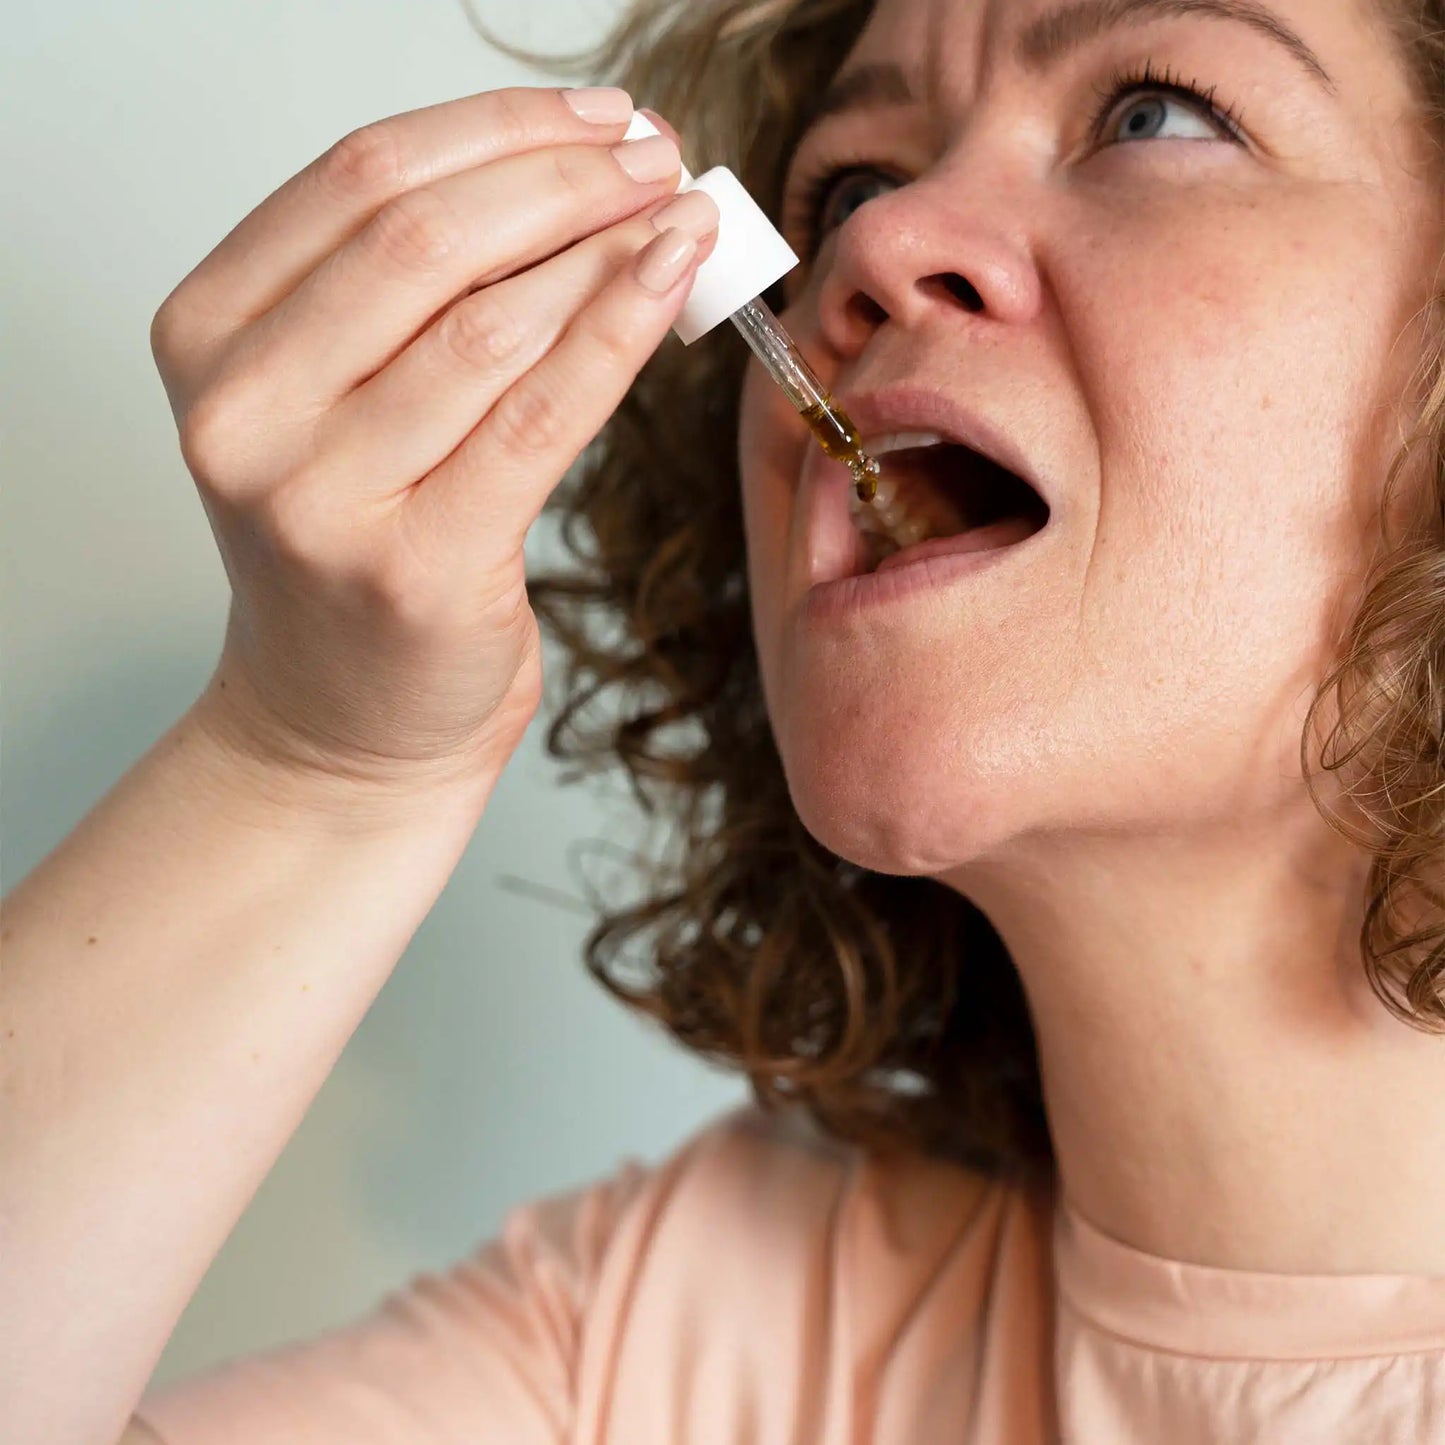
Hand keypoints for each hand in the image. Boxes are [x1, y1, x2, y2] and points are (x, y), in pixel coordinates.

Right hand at [151, 86, 717, 799]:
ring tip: (680, 216)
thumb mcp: (347, 405)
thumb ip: (421, 301)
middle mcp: (240, 410)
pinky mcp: (412, 567)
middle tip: (656, 158)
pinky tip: (671, 281)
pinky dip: (616, 333)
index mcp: (209, 336)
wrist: (345, 721)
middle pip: (423, 237)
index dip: (502, 128)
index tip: (601, 119)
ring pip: (488, 324)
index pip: (359, 177)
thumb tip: (583, 186)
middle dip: (566, 178)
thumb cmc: (363, 553)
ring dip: (605, 249)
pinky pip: (538, 417)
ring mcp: (317, 497)